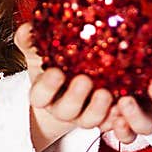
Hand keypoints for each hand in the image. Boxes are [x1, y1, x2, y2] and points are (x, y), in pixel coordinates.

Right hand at [13, 22, 114, 151]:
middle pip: (65, 111)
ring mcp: (84, 116)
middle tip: (84, 80)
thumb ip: (30, 40)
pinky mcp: (105, 119)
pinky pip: (112, 123)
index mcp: (44, 95)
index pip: (39, 96)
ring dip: (98, 109)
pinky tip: (124, 104)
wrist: (72, 81)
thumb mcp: (40, 52)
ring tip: (106, 93)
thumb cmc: (53, 64)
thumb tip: (28, 28)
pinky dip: (118, 118)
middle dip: (75, 98)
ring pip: (90, 120)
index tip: (56, 72)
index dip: (47, 88)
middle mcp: (63, 109)